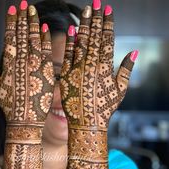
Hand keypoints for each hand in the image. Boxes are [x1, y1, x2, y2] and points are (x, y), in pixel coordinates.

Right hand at [0, 1, 54, 127]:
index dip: (11, 24)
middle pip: (23, 35)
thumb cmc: (10, 106)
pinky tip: (45, 29)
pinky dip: (46, 40)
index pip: (10, 38)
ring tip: (33, 11)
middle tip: (23, 4)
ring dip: (34, 24)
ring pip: (35, 40)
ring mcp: (36, 66)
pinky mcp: (48, 72)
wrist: (26, 121)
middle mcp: (23, 62)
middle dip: (23, 18)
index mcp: (10, 64)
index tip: (12, 11)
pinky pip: (47, 52)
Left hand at [60, 1, 137, 129]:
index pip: (107, 40)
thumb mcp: (120, 90)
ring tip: (86, 10)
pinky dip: (70, 42)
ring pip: (81, 42)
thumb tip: (134, 51)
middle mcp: (91, 65)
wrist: (86, 123)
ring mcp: (78, 69)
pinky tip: (72, 29)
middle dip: (96, 19)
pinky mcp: (67, 75)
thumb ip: (126, 69)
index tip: (108, 11)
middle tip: (97, 4)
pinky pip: (68, 55)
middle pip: (94, 37)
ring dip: (84, 25)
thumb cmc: (105, 108)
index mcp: (105, 67)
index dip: (108, 24)